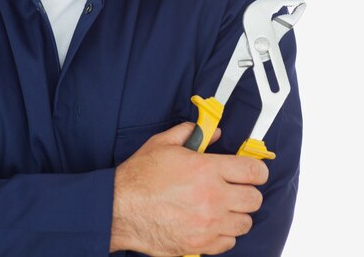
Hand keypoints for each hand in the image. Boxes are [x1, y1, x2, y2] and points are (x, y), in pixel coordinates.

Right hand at [110, 122, 267, 255]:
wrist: (120, 208)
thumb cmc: (140, 175)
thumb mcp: (164, 143)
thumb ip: (191, 133)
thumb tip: (214, 133)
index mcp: (207, 170)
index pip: (253, 171)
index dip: (258, 170)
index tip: (254, 171)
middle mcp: (213, 198)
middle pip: (255, 199)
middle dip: (249, 191)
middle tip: (237, 188)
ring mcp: (208, 225)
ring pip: (245, 223)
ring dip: (238, 213)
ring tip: (224, 206)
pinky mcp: (200, 245)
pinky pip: (229, 243)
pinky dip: (225, 234)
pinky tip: (212, 223)